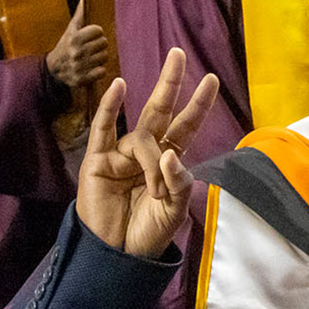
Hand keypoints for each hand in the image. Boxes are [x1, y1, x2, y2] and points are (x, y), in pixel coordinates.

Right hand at [47, 13, 110, 93]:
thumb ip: (81, 11)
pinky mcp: (81, 79)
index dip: (96, 33)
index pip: (98, 30)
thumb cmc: (66, 45)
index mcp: (74, 37)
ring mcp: (79, 66)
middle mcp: (76, 52)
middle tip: (92, 48)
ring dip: (100, 57)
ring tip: (91, 57)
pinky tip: (91, 68)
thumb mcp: (71, 28)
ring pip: (104, 57)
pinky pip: (102, 71)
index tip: (90, 36)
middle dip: (99, 45)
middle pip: (104, 43)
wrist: (53, 70)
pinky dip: (99, 71)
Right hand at [76, 48, 218, 258]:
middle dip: (171, 83)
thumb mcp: (174, 210)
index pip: (186, 126)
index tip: (211, 80)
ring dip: (152, 163)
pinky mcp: (97, 161)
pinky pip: (103, 129)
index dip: (197, 104)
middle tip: (179, 54)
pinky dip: (110, 107)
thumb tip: (170, 153)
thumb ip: (178, 182)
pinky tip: (119, 86)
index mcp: (168, 162)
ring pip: (142, 139)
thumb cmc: (147, 234)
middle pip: (160, 110)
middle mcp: (145, 152)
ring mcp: (120, 154)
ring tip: (154, 191)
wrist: (117, 255)